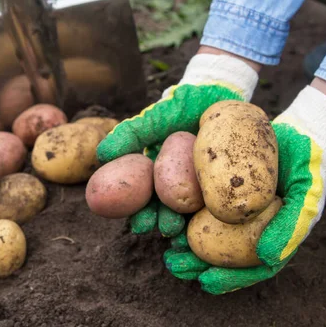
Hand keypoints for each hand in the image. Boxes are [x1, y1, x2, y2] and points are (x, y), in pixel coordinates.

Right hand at [97, 53, 258, 236]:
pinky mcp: (224, 184)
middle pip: (168, 211)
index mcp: (158, 174)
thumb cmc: (181, 107)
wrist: (218, 95)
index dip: (141, 215)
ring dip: (187, 225)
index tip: (139, 225)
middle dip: (163, 224)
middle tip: (165, 229)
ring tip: (187, 231)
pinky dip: (213, 218)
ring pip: (192, 212)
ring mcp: (202, 185)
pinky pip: (219, 205)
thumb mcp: (154, 118)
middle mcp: (178, 184)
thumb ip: (130, 134)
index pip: (146, 201)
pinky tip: (211, 227)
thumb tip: (101, 155)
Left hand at [165, 86, 325, 293]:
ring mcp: (231, 207)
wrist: (297, 130)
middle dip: (195, 263)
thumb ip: (292, 225)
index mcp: (270, 236)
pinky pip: (196, 203)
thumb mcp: (308, 193)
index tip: (205, 282)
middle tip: (174, 265)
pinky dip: (179, 211)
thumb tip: (265, 257)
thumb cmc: (307, 164)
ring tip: (163, 246)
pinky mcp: (217, 186)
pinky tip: (161, 214)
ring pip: (204, 231)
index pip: (250, 267)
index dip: (229, 278)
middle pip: (221, 253)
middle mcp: (249, 226)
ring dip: (182, 242)